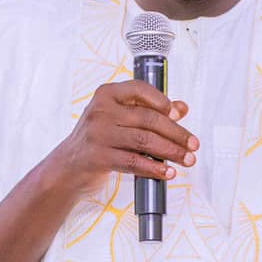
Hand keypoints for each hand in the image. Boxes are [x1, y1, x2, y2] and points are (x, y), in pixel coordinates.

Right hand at [43, 79, 196, 201]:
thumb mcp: (119, 119)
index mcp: (106, 95)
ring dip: (171, 152)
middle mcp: (101, 111)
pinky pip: (133, 162)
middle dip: (176, 133)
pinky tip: (167, 172)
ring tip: (187, 160)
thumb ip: (149, 110)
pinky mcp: (98, 157)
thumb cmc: (98, 139)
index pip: (140, 89)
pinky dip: (154, 168)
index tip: (179, 115)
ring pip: (144, 141)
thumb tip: (182, 108)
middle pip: (148, 119)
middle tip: (193, 145)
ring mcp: (98, 134)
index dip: (163, 101)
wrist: (68, 166)